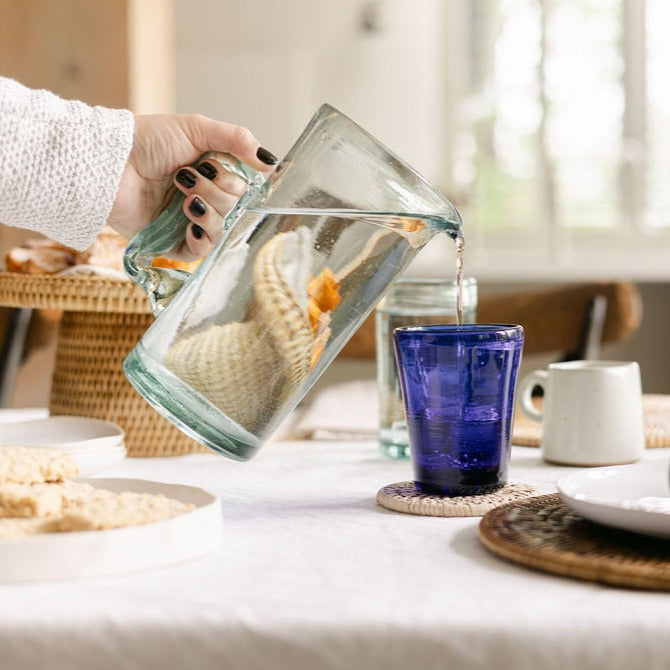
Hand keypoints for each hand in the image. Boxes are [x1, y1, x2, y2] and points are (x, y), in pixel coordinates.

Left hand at [107, 113, 276, 259]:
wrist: (110, 164)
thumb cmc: (146, 141)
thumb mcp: (196, 129)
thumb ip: (237, 140)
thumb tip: (271, 162)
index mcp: (212, 173)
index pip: (243, 186)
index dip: (233, 177)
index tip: (212, 163)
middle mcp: (204, 198)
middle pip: (236, 206)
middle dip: (215, 189)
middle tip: (186, 176)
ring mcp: (190, 222)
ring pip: (223, 227)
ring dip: (207, 208)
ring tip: (183, 195)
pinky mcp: (174, 243)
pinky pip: (203, 250)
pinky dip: (202, 235)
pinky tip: (190, 219)